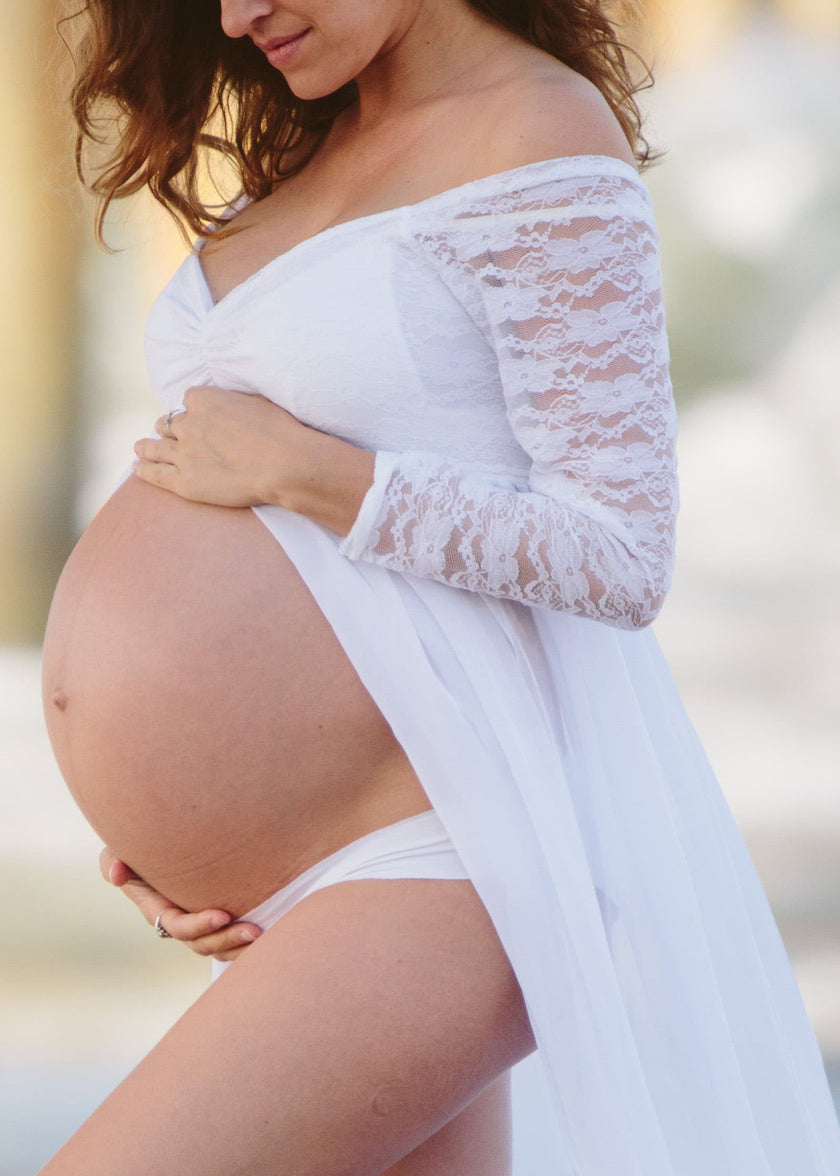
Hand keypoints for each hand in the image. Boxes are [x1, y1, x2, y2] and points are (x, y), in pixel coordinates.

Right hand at [99, 846, 261, 962]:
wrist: (163, 845)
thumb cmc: (137, 846)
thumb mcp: (118, 849)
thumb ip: (112, 859)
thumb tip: (116, 873)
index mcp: (157, 909)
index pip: (177, 926)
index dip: (198, 925)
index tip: (223, 913)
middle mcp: (178, 922)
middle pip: (202, 943)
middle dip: (227, 939)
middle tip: (255, 930)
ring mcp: (197, 925)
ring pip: (218, 947)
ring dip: (240, 946)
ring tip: (264, 936)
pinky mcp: (215, 920)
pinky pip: (230, 942)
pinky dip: (246, 944)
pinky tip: (272, 935)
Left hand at [132, 386, 375, 534]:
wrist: (282, 463)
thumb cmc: (279, 431)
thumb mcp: (257, 402)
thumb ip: (235, 401)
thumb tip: (232, 403)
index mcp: (204, 400)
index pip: (189, 399)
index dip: (193, 409)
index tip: (197, 415)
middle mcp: (188, 424)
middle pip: (169, 423)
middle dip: (168, 427)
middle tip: (167, 431)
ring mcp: (184, 453)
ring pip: (155, 446)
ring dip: (146, 446)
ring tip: (139, 447)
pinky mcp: (184, 481)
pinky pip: (156, 474)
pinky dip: (144, 470)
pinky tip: (137, 467)